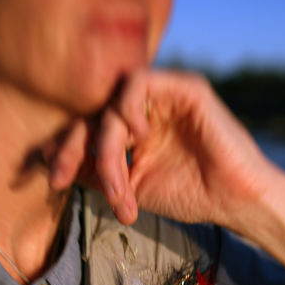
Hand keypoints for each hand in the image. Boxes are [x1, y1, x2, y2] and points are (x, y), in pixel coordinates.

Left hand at [45, 69, 284, 284]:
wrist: (233, 201)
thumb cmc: (190, 196)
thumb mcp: (130, 189)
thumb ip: (95, 173)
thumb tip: (50, 162)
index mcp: (134, 134)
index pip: (89, 131)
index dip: (65, 151)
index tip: (52, 179)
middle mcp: (145, 113)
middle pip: (92, 114)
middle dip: (71, 147)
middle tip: (62, 178)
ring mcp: (163, 99)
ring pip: (110, 104)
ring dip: (104, 147)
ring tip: (119, 185)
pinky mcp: (183, 88)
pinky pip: (138, 83)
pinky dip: (126, 110)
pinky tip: (137, 138)